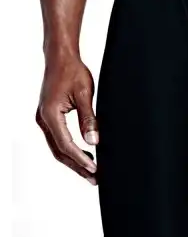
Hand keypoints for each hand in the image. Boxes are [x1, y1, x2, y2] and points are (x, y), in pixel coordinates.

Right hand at [36, 56, 98, 184]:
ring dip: (73, 161)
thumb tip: (93, 142)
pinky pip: (58, 140)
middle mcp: (43, 119)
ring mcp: (44, 119)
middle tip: (94, 179)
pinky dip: (70, 150)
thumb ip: (89, 119)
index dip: (81, 159)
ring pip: (57, 148)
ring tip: (91, 172)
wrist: (60, 58)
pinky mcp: (48, 117)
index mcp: (50, 115)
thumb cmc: (73, 71)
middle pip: (59, 152)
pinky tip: (84, 155)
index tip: (95, 169)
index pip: (66, 145)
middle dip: (77, 167)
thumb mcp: (85, 94)